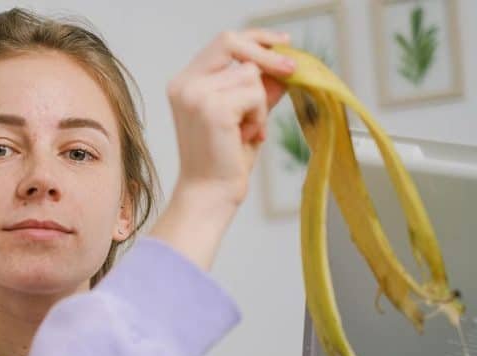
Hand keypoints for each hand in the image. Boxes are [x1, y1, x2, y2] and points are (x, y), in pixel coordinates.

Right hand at [168, 28, 294, 207]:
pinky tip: (247, 137)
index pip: (222, 42)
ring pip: (250, 75)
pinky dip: (259, 116)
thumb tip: (282, 65)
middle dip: (267, 54)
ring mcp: (196, 95)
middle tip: (292, 70)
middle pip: (232, 44)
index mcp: (184, 84)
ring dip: (259, 103)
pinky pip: (255, 94)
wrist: (210, 195)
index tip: (283, 43)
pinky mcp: (213, 108)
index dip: (255, 38)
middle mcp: (184, 85)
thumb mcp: (243, 115)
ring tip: (248, 131)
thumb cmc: (223, 161)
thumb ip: (257, 88)